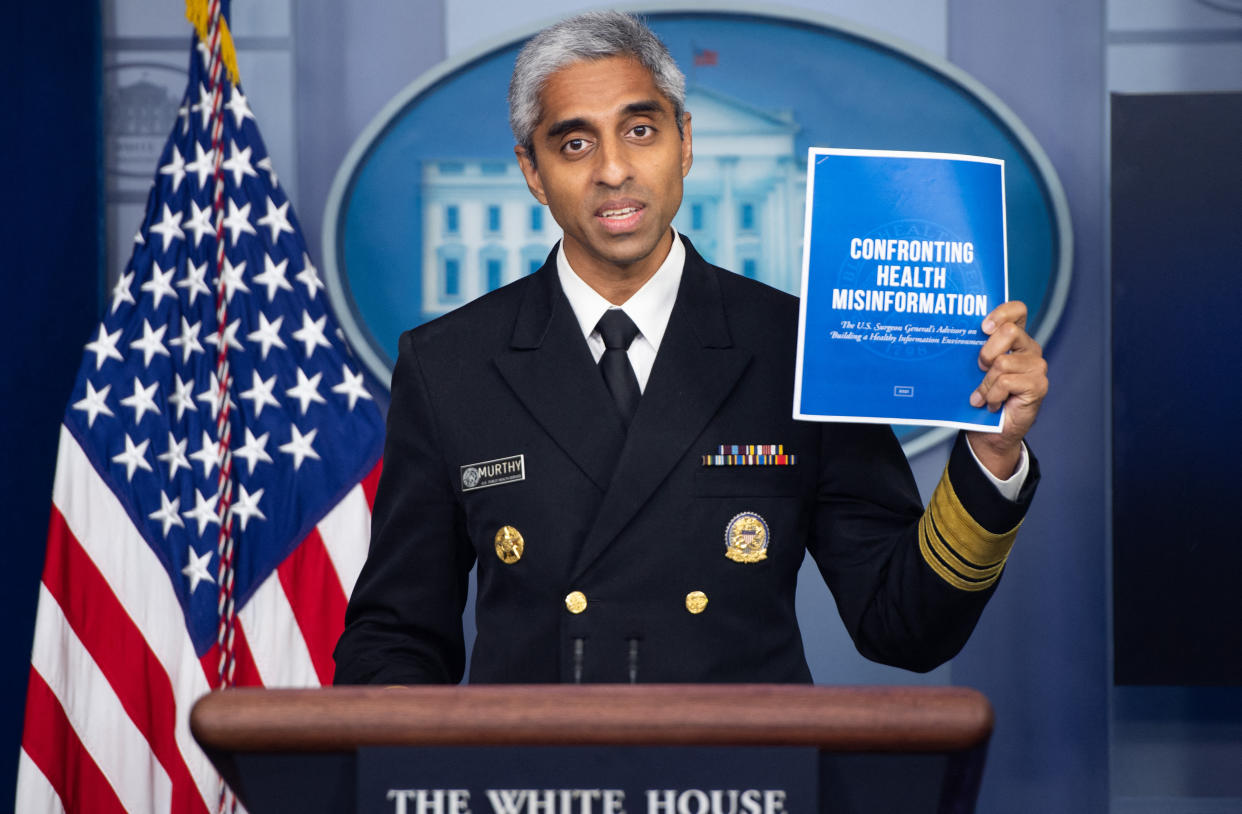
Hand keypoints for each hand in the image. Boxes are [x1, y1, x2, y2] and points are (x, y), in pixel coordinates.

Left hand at [965, 301, 1047, 478]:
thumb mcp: (973, 369)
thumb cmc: (980, 396)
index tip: (982, 327)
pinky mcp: (1038, 385)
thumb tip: (951, 334)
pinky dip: (992, 395)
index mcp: (1015, 339)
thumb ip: (974, 350)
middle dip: (986, 351)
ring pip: (1003, 362)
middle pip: (1009, 332)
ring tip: (982, 395)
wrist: (989, 431)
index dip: (1001, 313)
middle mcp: (1029, 349)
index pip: (1017, 310)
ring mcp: (1036, 367)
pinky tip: (991, 404)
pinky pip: (1006, 382)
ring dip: (986, 383)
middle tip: (979, 368)